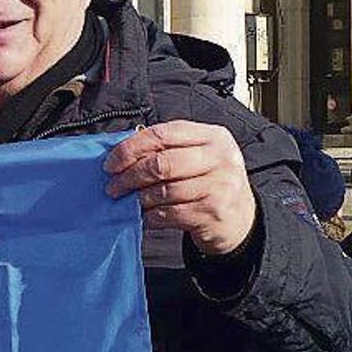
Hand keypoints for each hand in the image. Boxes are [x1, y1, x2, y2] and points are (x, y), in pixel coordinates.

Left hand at [104, 121, 256, 254]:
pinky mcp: (214, 211)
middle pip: (161, 163)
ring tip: (128, 201)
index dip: (131, 148)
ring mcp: (220, 185)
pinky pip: (170, 213)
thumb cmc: (210, 181)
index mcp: (212, 136)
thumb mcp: (197, 156)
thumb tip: (120, 155)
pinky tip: (144, 215)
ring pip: (164, 190)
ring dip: (138, 198)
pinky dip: (151, 215)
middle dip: (130, 176)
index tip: (111, 163)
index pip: (162, 134)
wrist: (240, 217)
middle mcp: (220, 158)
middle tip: (114, 186)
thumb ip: (167, 149)